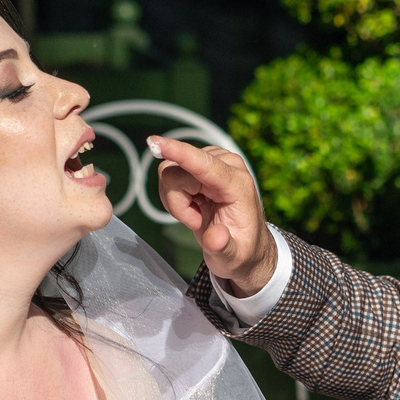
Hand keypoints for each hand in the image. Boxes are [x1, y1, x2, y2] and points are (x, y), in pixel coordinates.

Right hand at [152, 136, 276, 297]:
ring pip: (169, 172)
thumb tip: (215, 237)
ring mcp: (212, 160)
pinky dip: (176, 196)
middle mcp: (226, 165)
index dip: (179, 153)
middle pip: (176, 172)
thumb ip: (223, 247)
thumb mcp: (234, 257)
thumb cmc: (240, 249)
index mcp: (237, 184)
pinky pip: (169, 173)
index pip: (204, 165)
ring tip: (197, 214)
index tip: (155, 142)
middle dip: (177, 202)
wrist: (243, 242)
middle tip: (197, 221)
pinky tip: (194, 206)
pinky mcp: (200, 162)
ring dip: (176, 200)